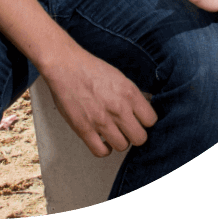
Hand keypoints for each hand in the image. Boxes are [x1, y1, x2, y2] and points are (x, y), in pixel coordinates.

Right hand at [42, 46, 157, 157]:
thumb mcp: (121, 78)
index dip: (146, 122)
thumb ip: (133, 96)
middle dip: (136, 135)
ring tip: (115, 133)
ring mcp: (101, 121)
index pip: (151, 120)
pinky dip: (104, 149)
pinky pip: (101, 152)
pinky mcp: (84, 129)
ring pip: (122, 146)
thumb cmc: (92, 70)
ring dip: (120, 141)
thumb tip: (143, 110)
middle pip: (140, 138)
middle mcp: (118, 108)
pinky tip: (103, 140)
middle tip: (130, 129)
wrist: (66, 67)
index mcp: (130, 93)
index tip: (141, 120)